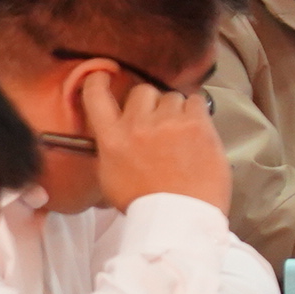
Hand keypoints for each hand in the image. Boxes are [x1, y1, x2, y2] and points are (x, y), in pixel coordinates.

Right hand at [72, 66, 229, 211]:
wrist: (180, 218)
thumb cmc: (145, 205)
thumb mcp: (111, 179)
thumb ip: (111, 151)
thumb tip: (114, 137)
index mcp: (111, 139)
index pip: (96, 96)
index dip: (98, 80)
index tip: (103, 75)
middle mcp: (137, 124)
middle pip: (142, 91)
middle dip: (151, 103)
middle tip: (159, 123)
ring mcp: (168, 122)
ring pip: (172, 96)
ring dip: (176, 110)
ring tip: (182, 134)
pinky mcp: (196, 124)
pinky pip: (196, 101)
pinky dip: (198, 112)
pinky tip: (198, 130)